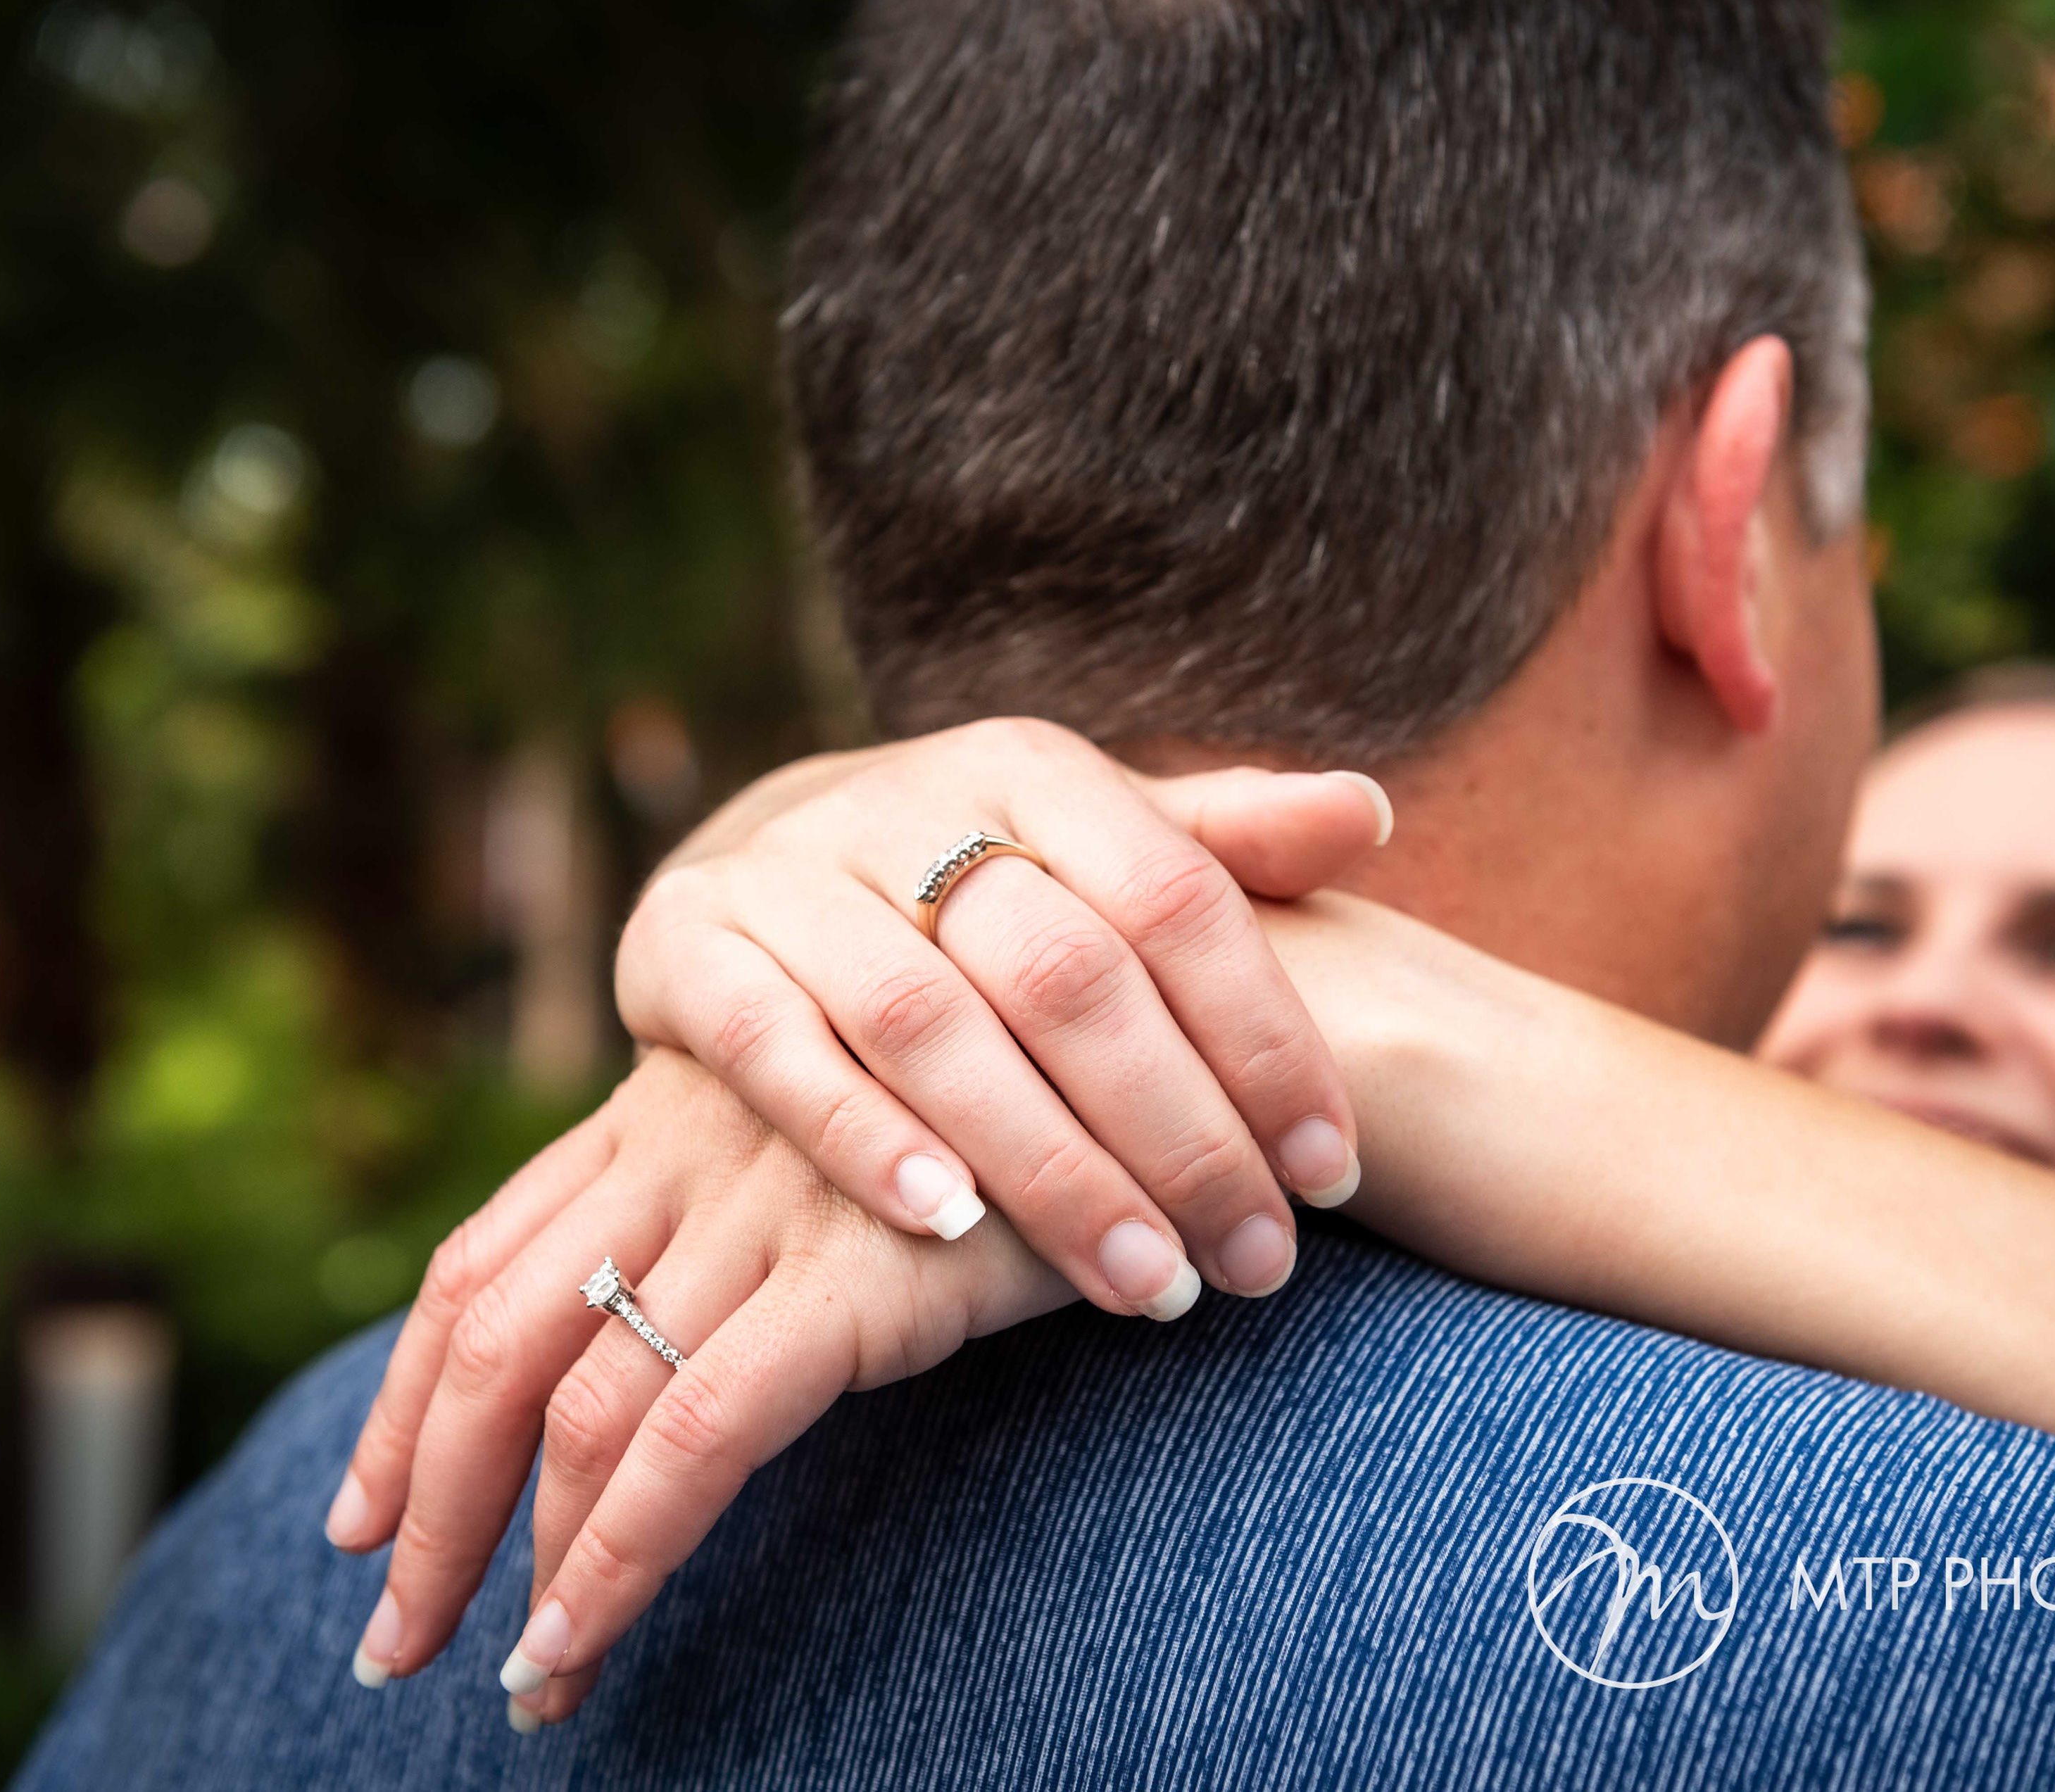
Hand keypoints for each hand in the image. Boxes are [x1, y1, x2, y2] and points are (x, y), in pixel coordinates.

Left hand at [323, 1047, 1071, 1728]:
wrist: (1164, 1043)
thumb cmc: (1028, 1105)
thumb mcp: (857, 1132)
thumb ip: (761, 1202)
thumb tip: (686, 1330)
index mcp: (672, 1109)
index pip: (485, 1260)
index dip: (409, 1397)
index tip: (364, 1519)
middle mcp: (691, 1143)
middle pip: (497, 1335)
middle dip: (426, 1500)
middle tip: (392, 1637)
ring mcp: (767, 1204)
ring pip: (577, 1399)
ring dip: (514, 1561)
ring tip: (516, 1686)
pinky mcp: (853, 1275)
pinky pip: (694, 1436)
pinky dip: (618, 1555)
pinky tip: (586, 1643)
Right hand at [614, 716, 1391, 1315]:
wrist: (765, 856)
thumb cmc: (980, 881)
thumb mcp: (1098, 845)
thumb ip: (1228, 844)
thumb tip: (1367, 812)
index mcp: (1036, 772)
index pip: (1179, 901)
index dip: (1267, 1039)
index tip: (1334, 1176)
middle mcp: (913, 799)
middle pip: (1068, 973)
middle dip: (1176, 1134)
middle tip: (1255, 1264)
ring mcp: (791, 867)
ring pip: (930, 1022)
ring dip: (1043, 1162)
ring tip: (1142, 1281)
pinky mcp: (686, 940)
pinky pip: (776, 1047)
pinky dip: (862, 1135)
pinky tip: (948, 1228)